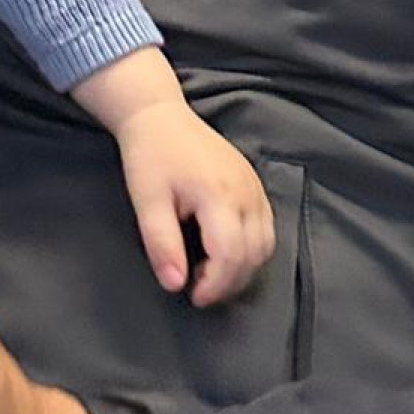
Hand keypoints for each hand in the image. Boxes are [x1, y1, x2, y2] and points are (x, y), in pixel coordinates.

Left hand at [115, 103, 275, 305]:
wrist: (160, 116)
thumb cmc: (149, 156)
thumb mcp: (146, 201)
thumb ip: (161, 243)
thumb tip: (174, 286)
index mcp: (219, 195)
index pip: (231, 254)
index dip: (215, 285)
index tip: (192, 296)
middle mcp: (247, 192)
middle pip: (254, 254)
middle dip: (228, 282)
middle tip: (198, 289)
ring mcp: (255, 187)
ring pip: (266, 244)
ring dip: (243, 268)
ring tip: (209, 273)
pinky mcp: (255, 184)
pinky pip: (266, 228)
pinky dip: (251, 250)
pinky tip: (223, 251)